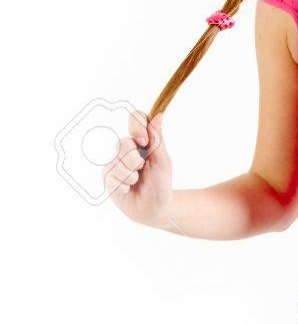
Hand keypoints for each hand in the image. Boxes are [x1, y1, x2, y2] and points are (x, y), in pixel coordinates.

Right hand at [103, 109, 173, 225]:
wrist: (155, 208)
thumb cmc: (161, 184)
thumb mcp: (163, 161)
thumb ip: (157, 139)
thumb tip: (158, 115)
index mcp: (141, 141)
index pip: (135, 118)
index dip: (137, 126)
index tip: (144, 141)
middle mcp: (125, 149)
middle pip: (122, 142)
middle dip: (135, 159)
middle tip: (142, 169)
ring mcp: (114, 162)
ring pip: (117, 161)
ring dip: (131, 175)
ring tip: (136, 182)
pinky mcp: (107, 177)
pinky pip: (112, 176)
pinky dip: (124, 185)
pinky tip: (128, 189)